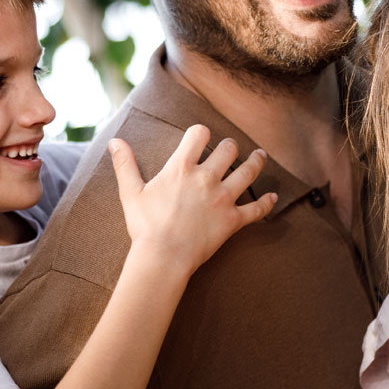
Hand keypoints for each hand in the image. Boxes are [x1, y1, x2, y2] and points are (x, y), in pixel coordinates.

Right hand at [108, 124, 277, 275]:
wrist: (163, 256)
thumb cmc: (145, 226)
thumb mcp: (131, 192)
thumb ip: (125, 164)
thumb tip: (115, 141)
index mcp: (182, 167)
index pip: (199, 134)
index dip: (202, 132)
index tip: (202, 135)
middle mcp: (206, 178)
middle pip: (228, 150)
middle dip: (230, 146)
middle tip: (231, 149)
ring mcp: (223, 198)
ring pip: (248, 172)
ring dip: (256, 162)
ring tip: (260, 157)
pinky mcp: (233, 220)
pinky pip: (256, 209)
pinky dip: (266, 203)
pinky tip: (273, 197)